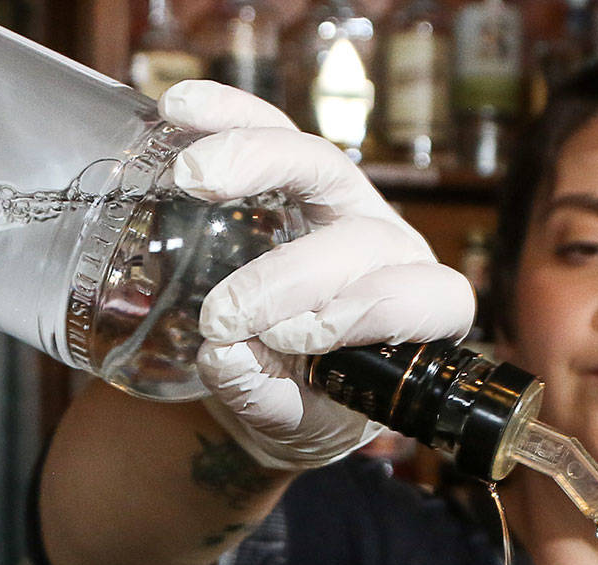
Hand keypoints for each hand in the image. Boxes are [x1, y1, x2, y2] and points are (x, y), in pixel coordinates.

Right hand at [162, 82, 475, 469]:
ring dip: (258, 160)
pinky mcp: (293, 173)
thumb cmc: (308, 404)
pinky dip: (225, 115)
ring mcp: (344, 202)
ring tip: (191, 175)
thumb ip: (266, 396)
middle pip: (360, 238)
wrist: (279, 382)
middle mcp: (389, 248)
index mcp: (416, 312)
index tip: (297, 340)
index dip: (366, 314)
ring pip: (319, 161)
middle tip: (225, 313)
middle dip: (292, 276)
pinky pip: (269, 129)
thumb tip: (223, 357)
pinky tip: (178, 110)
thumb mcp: (296, 421)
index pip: (418, 298)